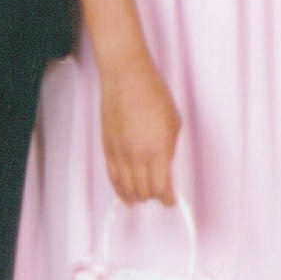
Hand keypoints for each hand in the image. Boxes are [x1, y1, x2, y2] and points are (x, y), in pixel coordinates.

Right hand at [99, 57, 181, 207]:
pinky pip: (112, 177)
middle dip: (154, 197)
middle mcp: (137, 156)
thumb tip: (165, 165)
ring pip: (126, 188)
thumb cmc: (153, 94)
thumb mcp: (174, 122)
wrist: (126, 79)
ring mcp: (119, 153)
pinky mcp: (107, 148)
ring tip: (142, 201)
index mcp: (158, 150)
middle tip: (160, 196)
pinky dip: (119, 189)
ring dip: (136, 197)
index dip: (168, 199)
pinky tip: (124, 196)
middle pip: (144, 191)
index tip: (172, 200)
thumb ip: (169, 148)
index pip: (161, 187)